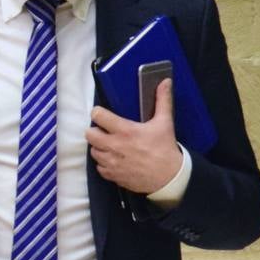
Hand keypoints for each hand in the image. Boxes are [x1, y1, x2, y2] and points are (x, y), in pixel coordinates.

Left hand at [86, 78, 182, 193]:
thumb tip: (165, 81)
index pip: (98, 116)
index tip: (102, 114)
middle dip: (95, 131)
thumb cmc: (165, 148)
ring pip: (93, 151)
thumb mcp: (165, 123)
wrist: (170, 177)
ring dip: (99, 147)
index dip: (98, 113)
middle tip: (105, 131)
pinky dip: (104, 163)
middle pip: (89, 134)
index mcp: (126, 131)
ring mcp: (112, 162)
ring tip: (110, 145)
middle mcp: (115, 146)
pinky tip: (114, 159)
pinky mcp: (112, 175)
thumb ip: (162, 100)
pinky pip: (99, 167)